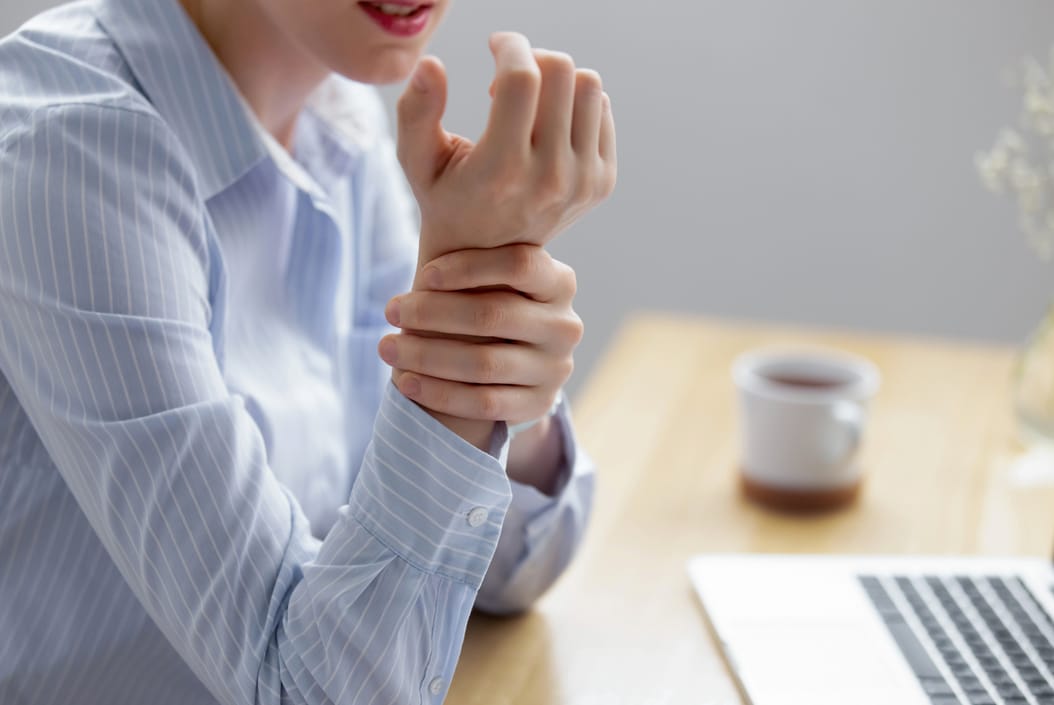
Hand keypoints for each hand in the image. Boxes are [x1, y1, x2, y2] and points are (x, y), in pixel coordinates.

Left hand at [379, 245, 581, 425]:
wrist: (512, 366)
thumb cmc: (488, 302)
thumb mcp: (489, 276)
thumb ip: (471, 252)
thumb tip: (428, 205)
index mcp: (559, 282)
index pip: (520, 264)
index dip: (468, 268)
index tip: (424, 274)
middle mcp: (565, 325)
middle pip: (494, 315)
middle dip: (432, 313)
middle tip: (392, 310)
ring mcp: (555, 369)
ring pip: (484, 364)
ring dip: (426, 355)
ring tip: (386, 346)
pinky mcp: (538, 405)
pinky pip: (484, 403)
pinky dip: (438, 392)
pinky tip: (406, 381)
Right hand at [396, 32, 616, 264]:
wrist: (488, 258)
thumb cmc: (446, 198)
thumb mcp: (417, 160)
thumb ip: (416, 111)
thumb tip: (431, 64)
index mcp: (503, 170)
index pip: (521, 79)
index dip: (509, 46)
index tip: (496, 43)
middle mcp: (550, 177)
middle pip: (561, 71)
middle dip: (531, 57)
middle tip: (507, 76)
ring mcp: (583, 182)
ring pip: (588, 86)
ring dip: (555, 78)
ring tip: (528, 99)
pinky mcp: (602, 182)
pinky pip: (602, 109)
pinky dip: (575, 102)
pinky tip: (547, 122)